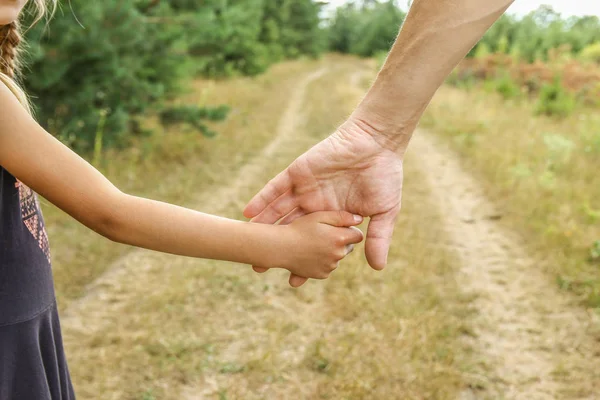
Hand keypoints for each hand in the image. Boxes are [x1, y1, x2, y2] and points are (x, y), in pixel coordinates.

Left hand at [244, 118, 403, 286]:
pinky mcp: (298, 173)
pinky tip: (248, 212)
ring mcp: (305, 189)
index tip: (293, 280)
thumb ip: (378, 239)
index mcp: (333, 217)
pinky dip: (262, 199)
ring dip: (264, 226)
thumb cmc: (385, 177)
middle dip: (276, 247)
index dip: (304, 260)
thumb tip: (377, 268)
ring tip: (247, 242)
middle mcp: (316, 205)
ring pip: (279, 211)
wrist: (377, 144)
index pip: (314, 243)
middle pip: (291, 230)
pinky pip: (275, 188)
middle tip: (259, 266)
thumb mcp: (384, 213)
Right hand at [276, 211, 363, 284]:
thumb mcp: (319, 216)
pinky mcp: (322, 275)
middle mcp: (338, 254)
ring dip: (331, 251)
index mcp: (340, 238)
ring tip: (313, 244)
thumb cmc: (299, 228)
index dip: (349, 230)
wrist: (281, 247)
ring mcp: (331, 266)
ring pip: (338, 257)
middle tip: (323, 234)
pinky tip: (310, 254)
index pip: (357, 235)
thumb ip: (342, 217)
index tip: (339, 227)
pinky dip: (323, 261)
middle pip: (349, 247)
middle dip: (341, 241)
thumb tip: (360, 219)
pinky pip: (328, 267)